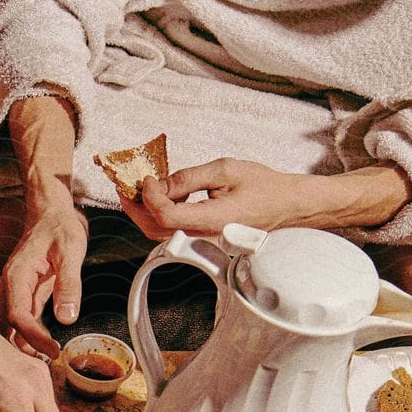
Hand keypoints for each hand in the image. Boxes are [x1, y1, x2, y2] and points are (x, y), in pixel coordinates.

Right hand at [0, 192, 87, 358]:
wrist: (50, 213)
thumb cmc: (60, 228)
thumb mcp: (71, 251)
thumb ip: (69, 284)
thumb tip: (67, 318)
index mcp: (16, 276)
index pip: (17, 316)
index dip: (33, 337)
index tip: (53, 350)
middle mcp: (9, 287)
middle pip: (4, 326)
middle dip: (19, 348)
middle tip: (43, 368)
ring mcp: (14, 293)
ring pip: (8, 327)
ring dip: (20, 345)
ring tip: (43, 364)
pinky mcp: (23, 296)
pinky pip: (19, 322)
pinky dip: (26, 338)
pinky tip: (41, 350)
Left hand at [124, 157, 313, 239]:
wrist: (286, 205)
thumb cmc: (263, 186)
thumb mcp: (225, 170)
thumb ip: (189, 178)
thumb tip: (160, 184)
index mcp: (212, 219)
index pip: (165, 215)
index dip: (149, 197)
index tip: (146, 178)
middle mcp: (204, 235)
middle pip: (154, 228)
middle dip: (134, 206)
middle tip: (125, 184)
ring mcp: (203, 240)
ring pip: (160, 232)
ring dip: (144, 210)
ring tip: (139, 186)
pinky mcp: (202, 237)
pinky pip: (172, 229)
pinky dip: (159, 212)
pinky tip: (161, 194)